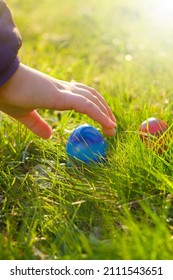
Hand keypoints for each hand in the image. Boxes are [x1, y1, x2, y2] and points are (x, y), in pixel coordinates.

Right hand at [0, 64, 115, 138]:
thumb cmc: (7, 93)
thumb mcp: (24, 114)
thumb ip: (37, 124)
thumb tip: (49, 136)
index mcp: (55, 92)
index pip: (81, 95)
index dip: (94, 105)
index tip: (101, 119)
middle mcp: (62, 89)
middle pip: (91, 95)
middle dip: (104, 109)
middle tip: (112, 125)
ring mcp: (62, 90)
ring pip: (92, 99)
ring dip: (105, 113)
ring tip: (113, 128)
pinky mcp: (60, 95)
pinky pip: (85, 104)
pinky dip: (99, 114)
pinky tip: (108, 125)